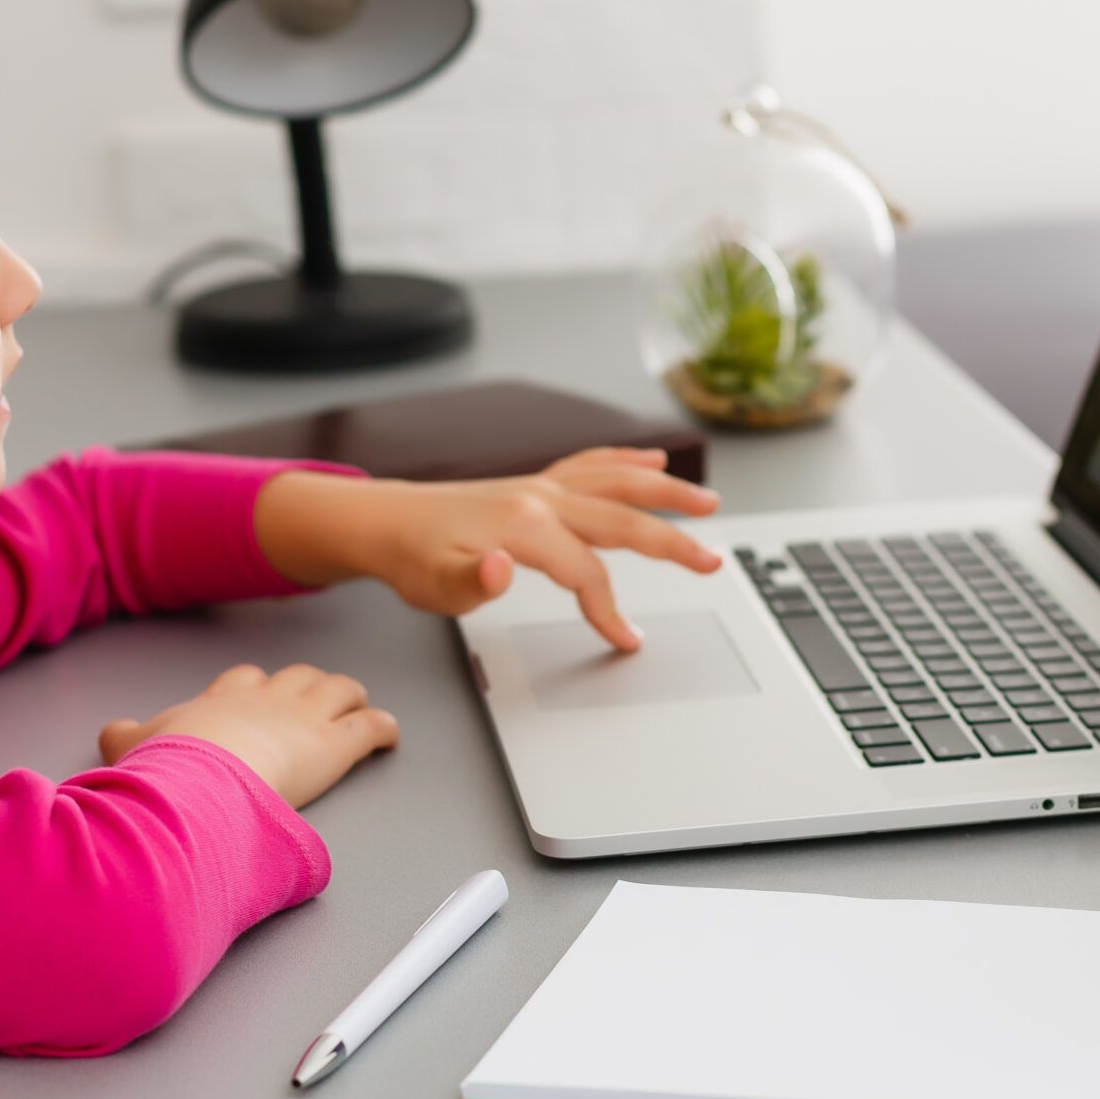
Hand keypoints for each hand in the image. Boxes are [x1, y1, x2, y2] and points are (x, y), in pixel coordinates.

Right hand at [98, 662, 397, 809]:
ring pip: (338, 689)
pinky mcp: (333, 745)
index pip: (244, 680)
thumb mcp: (133, 747)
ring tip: (355, 706)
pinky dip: (384, 729)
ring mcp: (303, 719)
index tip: (258, 695)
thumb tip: (110, 732)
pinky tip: (389, 735)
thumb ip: (124, 738)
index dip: (256, 687)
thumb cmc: (168, 765)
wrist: (199, 776)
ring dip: (349, 698)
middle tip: (314, 701)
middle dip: (307, 687)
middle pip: (296, 677)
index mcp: (222, 700)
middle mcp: (267, 700)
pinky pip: (369, 727)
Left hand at [356, 446, 722, 650]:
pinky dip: (624, 460)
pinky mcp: (536, 484)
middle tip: (711, 562)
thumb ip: (470, 581)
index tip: (626, 640)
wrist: (388, 521)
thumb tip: (499, 568)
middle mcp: (540, 497)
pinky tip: (651, 458)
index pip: (587, 570)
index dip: (609, 609)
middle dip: (671, 542)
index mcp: (523, 525)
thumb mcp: (433, 585)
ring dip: (664, 491)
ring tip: (706, 502)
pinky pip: (591, 465)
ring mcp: (541, 485)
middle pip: (620, 519)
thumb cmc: (412, 558)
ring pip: (616, 482)